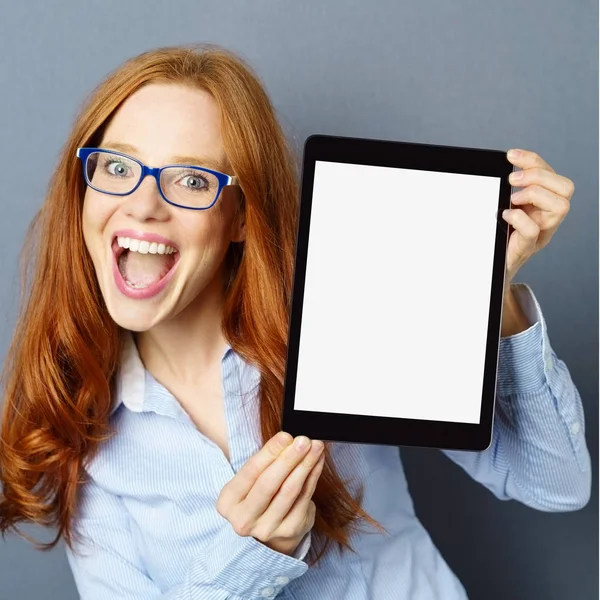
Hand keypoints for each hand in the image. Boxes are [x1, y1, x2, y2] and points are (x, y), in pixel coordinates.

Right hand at [216, 431, 324, 555]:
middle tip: (304, 441)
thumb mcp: (252, 479)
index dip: (270, 452)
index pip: (251, 471)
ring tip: (316, 447)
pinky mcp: (290, 531)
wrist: (270, 526)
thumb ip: (265, 460)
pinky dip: (313, 476)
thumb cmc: (259, 493)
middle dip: (289, 458)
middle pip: (270, 483)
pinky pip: (304, 498)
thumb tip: (288, 440)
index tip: (286, 436)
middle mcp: (243, 519)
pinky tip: (317, 462)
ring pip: (290, 491)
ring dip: (306, 465)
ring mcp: (267, 529)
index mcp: (228, 502)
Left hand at [503, 148, 573, 285]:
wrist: (490, 265)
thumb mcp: (505, 206)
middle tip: (513, 179)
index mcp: (544, 203)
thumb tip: (504, 165)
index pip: (551, 174)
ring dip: (535, 194)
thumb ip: (509, 189)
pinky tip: (505, 214)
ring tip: (512, 198)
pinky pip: (533, 230)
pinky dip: (519, 218)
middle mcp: (548, 217)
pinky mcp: (526, 247)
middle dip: (539, 176)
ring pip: (561, 206)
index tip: (510, 155)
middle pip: (566, 187)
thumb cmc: (498, 235)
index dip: (533, 160)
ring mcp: (541, 233)